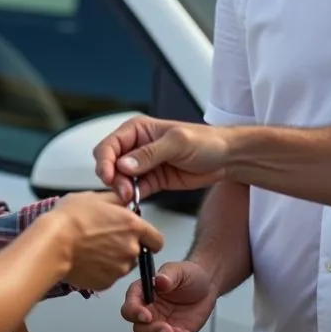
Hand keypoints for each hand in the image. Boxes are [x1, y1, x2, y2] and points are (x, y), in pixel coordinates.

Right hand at [49, 192, 163, 290]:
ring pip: (123, 265)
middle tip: (106, 239)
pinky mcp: (106, 283)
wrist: (53, 244)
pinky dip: (101, 270)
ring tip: (93, 248)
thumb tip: (125, 200)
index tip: (142, 238)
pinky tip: (87, 259)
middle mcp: (130, 249)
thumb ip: (117, 200)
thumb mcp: (96, 197)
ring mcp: (119, 268)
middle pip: (138, 252)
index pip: (157, 239)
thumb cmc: (70, 219)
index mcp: (132, 226)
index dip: (149, 238)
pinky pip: (109, 276)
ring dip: (114, 259)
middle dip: (126, 246)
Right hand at [93, 115, 228, 201]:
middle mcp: (136, 146)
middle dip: (112, 178)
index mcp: (137, 130)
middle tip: (123, 191)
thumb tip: (123, 164)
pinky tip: (135, 202)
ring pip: (120, 179)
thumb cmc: (205, 141)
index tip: (108, 176)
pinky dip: (132, 197)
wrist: (226, 158)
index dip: (104, 161)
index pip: (110, 145)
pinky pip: (135, 190)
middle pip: (110, 164)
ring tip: (130, 198)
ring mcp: (143, 165)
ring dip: (121, 190)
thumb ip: (149, 153)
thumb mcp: (177, 143)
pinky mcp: (152, 180)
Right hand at [120, 260, 216, 331]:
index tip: (147, 316)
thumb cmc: (189, 275)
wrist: (206, 287)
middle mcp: (146, 311)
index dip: (135, 313)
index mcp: (143, 293)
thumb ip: (168, 276)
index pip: (129, 306)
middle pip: (138, 329)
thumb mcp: (180, 271)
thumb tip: (159, 280)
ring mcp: (157, 326)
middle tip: (170, 330)